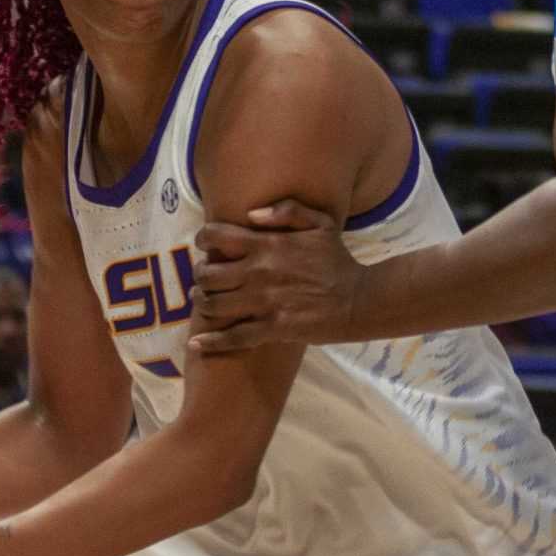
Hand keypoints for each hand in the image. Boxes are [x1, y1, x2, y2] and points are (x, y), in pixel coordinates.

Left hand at [189, 199, 360, 353]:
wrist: (358, 299)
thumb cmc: (338, 260)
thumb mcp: (320, 224)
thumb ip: (287, 211)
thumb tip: (251, 215)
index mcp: (267, 244)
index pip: (217, 235)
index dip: (203, 238)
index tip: (203, 244)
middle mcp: (259, 271)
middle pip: (207, 273)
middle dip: (200, 274)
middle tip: (203, 276)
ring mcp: (264, 301)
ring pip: (214, 304)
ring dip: (202, 302)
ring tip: (203, 301)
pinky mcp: (273, 327)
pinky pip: (234, 336)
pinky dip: (212, 341)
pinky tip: (196, 343)